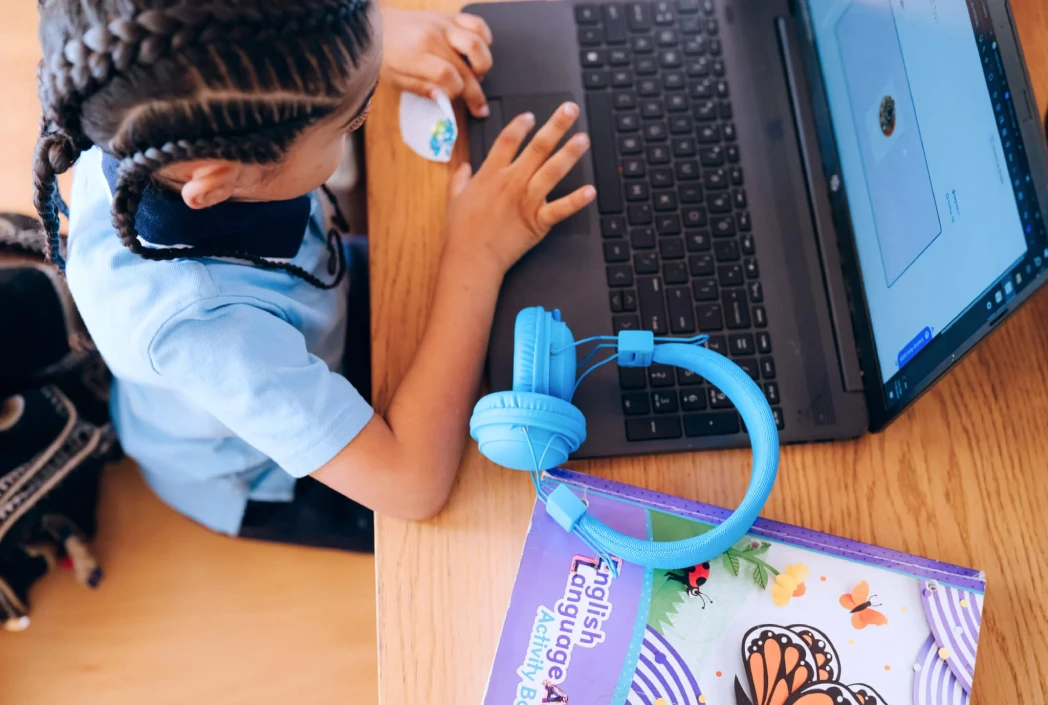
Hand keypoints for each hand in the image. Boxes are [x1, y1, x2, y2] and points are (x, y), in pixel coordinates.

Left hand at [379, 7, 493, 116]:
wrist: (379, 26)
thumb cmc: (387, 54)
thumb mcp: (397, 80)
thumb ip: (422, 89)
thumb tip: (445, 100)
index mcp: (417, 53)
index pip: (448, 76)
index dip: (456, 92)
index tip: (453, 98)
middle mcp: (434, 36)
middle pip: (466, 65)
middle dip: (476, 92)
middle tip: (480, 107)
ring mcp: (444, 24)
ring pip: (477, 43)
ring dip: (483, 64)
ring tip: (478, 75)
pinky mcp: (450, 16)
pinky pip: (477, 24)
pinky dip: (485, 39)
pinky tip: (477, 53)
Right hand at [444, 102, 595, 275]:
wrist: (472, 257)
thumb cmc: (462, 230)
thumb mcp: (454, 198)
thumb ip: (460, 178)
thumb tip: (463, 166)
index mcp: (491, 174)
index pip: (508, 140)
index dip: (521, 125)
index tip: (531, 116)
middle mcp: (511, 181)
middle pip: (537, 147)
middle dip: (555, 126)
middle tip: (570, 110)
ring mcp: (526, 200)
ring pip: (552, 170)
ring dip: (569, 153)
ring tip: (583, 138)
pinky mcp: (538, 221)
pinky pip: (560, 208)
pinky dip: (576, 200)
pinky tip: (590, 190)